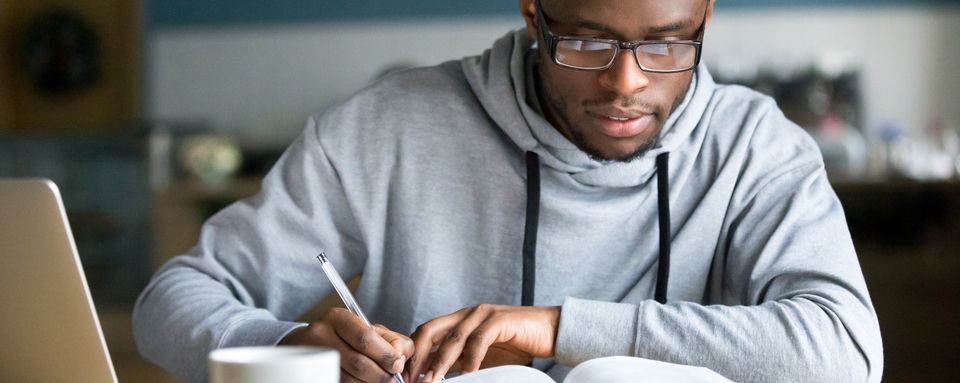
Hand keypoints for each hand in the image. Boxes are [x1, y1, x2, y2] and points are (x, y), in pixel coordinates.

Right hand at [280, 308, 413, 382]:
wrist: (311, 344)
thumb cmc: (348, 336)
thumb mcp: (369, 329)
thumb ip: (391, 339)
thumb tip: (401, 356)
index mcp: (338, 318)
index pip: (365, 338)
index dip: (385, 355)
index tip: (397, 365)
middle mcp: (321, 335)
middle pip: (358, 362)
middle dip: (380, 374)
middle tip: (392, 379)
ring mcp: (314, 356)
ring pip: (349, 378)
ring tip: (380, 381)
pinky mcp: (314, 373)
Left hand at [405, 304, 559, 381]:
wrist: (551, 332)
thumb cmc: (517, 345)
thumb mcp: (481, 356)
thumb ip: (459, 361)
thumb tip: (433, 376)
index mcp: (459, 320)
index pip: (425, 333)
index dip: (412, 354)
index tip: (404, 377)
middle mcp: (467, 314)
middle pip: (430, 330)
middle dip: (417, 356)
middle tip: (410, 380)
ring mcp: (483, 314)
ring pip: (452, 338)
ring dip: (439, 362)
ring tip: (431, 381)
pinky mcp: (500, 320)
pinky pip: (479, 340)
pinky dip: (470, 358)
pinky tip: (467, 374)